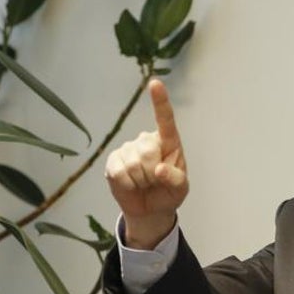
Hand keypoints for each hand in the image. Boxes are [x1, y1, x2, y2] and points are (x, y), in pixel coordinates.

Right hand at [104, 79, 187, 248]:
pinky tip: (131, 185)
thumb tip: (159, 170)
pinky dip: (127, 185)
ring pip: (132, 164)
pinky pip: (119, 172)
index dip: (159, 102)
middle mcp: (146, 141)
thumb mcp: (180, 189)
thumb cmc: (168, 193)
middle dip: (152, 173)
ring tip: (144, 184)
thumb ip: (175, 179)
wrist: (149, 210)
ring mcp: (127, 149)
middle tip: (154, 182)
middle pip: (147, 152)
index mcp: (168, 142)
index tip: (154, 84)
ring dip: (140, 181)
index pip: (165, 120)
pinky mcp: (113, 161)